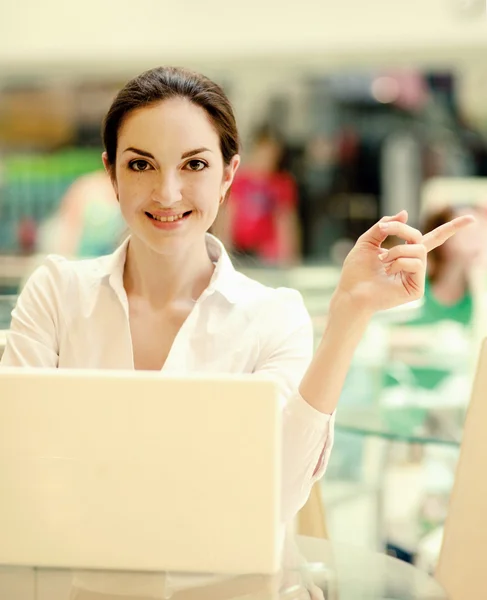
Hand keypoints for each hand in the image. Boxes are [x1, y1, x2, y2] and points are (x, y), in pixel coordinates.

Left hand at [335, 209, 474, 313]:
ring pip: (417, 250)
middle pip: (420, 238)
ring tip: (382, 262)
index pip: (433, 239)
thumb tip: (405, 213)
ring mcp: (416, 277)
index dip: (452, 229)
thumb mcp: (367, 241)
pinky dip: (399, 262)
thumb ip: (384, 226)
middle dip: (401, 230)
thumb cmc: (356, 271)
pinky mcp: (416, 289)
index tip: (472, 219)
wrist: (350, 291)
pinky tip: (388, 272)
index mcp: (405, 254)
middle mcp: (414, 265)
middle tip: (384, 230)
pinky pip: (416, 264)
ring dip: (396, 251)